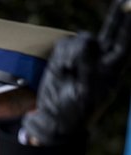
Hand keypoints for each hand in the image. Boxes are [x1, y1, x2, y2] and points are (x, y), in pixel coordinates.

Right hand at [23, 0, 130, 144]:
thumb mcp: (86, 92)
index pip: (125, 42)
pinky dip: (62, 56)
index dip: (128, 25)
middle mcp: (101, 58)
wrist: (53, 120)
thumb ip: (89, 67)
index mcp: (113, 69)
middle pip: (111, 31)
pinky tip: (62, 70)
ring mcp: (83, 56)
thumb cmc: (75, 111)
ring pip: (81, 39)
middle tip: (126, 1)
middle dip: (118, 16)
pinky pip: (65, 44)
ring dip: (73, 53)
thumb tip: (86, 41)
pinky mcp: (64, 57)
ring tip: (68, 71)